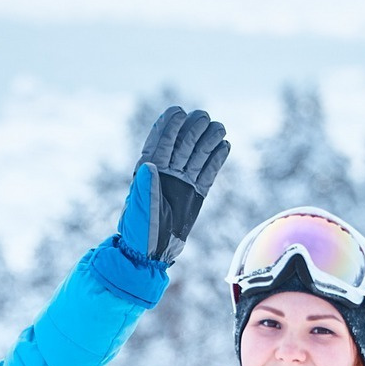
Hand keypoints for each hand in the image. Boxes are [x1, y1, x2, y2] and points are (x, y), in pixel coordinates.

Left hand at [116, 106, 230, 263]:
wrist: (151, 252)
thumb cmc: (140, 230)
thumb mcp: (139, 209)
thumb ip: (144, 188)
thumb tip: (150, 165)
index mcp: (148, 171)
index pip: (160, 142)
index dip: (168, 127)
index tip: (178, 113)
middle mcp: (166, 173)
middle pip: (182, 144)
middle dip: (193, 129)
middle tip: (204, 118)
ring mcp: (182, 182)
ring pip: (198, 156)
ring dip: (208, 140)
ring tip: (219, 128)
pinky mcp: (195, 193)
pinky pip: (208, 173)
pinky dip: (216, 160)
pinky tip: (225, 146)